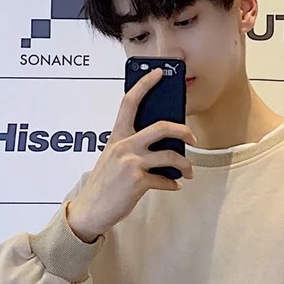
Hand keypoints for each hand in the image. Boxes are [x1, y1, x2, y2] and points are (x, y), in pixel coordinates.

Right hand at [66, 67, 196, 242]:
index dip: (145, 84)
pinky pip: (166, 180)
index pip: (130, 102)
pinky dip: (173, 184)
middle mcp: (124, 145)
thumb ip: (131, 146)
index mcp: (117, 136)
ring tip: (188, 172)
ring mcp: (131, 163)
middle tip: (193, 138)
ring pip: (171, 156)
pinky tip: (175, 186)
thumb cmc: (104, 184)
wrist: (91, 210)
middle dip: (183, 131)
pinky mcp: (138, 181)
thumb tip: (162, 144)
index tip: (159, 72)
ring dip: (185, 165)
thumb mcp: (112, 158)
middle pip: (162, 127)